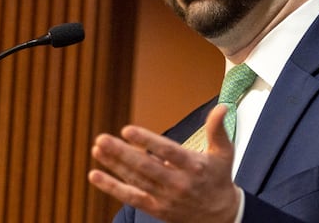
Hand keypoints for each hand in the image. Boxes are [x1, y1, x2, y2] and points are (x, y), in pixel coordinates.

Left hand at [88, 105, 240, 222]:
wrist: (220, 216)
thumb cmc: (218, 178)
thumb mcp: (224, 153)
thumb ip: (218, 129)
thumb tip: (222, 107)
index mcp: (194, 166)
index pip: (167, 152)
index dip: (147, 141)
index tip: (127, 130)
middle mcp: (178, 183)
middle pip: (145, 167)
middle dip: (122, 153)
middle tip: (102, 139)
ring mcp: (166, 198)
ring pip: (135, 181)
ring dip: (114, 166)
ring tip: (97, 149)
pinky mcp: (156, 209)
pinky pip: (131, 198)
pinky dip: (112, 187)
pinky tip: (95, 175)